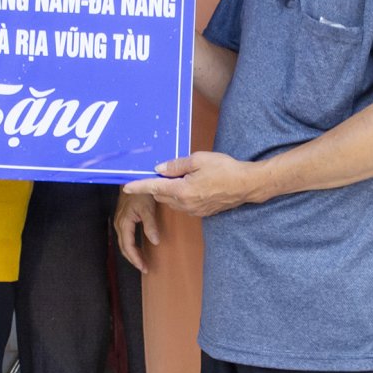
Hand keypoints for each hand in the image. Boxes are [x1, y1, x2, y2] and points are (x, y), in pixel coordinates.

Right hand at [114, 191, 161, 271]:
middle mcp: (119, 224)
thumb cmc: (140, 192)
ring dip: (132, 253)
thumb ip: (150, 225)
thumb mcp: (148, 208)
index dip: (135, 258)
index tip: (144, 267)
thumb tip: (155, 241)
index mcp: (124, 223)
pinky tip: (137, 248)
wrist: (133, 179)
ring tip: (141, 261)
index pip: (128, 246)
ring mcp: (120, 221)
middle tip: (144, 268)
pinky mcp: (123, 219)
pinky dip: (130, 245)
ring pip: (123, 243)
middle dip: (133, 259)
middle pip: (124, 247)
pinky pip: (125, 237)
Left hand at [123, 151, 261, 218]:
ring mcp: (194, 210)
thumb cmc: (225, 169)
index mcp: (182, 190)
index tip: (126, 186)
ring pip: (172, 201)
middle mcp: (185, 204)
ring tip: (182, 177)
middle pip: (162, 195)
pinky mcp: (202, 212)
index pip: (154, 187)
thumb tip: (160, 169)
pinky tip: (192, 186)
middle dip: (158, 185)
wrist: (246, 185)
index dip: (139, 186)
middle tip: (165, 171)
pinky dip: (181, 196)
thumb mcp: (199, 160)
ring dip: (170, 191)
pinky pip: (184, 205)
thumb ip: (176, 165)